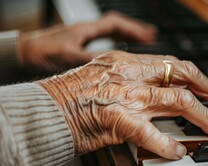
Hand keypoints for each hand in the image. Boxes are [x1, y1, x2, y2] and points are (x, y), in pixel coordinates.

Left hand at [19, 12, 157, 72]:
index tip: (150, 36)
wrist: (22, 56)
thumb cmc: (41, 54)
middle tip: (151, 36)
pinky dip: (114, 45)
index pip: (116, 24)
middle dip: (134, 30)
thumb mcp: (71, 58)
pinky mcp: (76, 45)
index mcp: (86, 30)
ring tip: (141, 42)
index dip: (135, 30)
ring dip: (126, 36)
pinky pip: (101, 41)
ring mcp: (81, 37)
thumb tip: (118, 65)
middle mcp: (85, 31)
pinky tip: (118, 52)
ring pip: (109, 33)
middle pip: (115, 26)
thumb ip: (95, 60)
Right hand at [37, 51, 207, 158]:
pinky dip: (169, 145)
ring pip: (178, 101)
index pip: (173, 63)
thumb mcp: (106, 74)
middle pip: (183, 77)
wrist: (46, 111)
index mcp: (127, 62)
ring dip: (204, 118)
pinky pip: (153, 134)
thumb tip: (160, 89)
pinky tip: (179, 153)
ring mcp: (127, 97)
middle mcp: (131, 75)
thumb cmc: (72, 96)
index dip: (198, 76)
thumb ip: (133, 78)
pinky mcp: (118, 121)